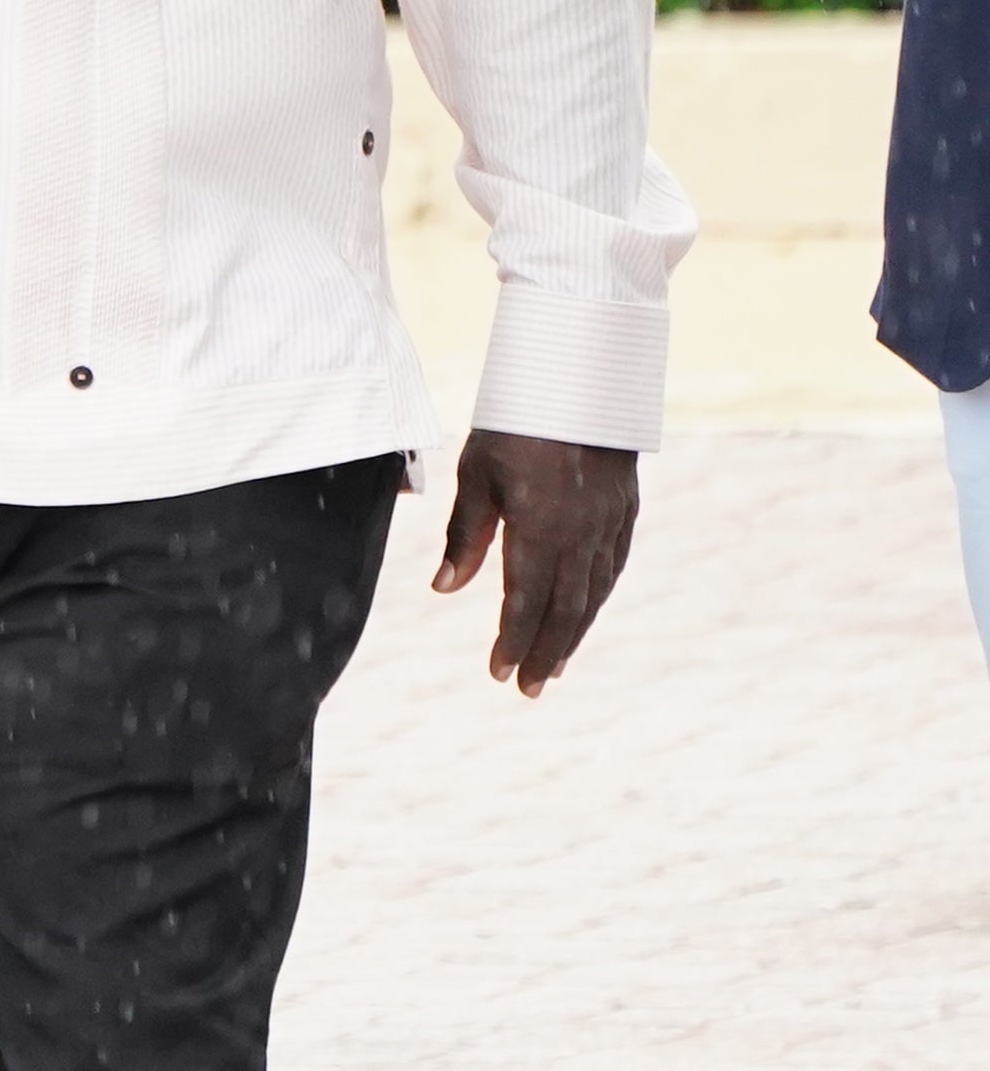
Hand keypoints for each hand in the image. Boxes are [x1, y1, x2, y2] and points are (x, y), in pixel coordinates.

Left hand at [429, 427, 637, 692]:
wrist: (583, 380)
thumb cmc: (517, 423)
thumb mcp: (478, 474)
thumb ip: (466, 536)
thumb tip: (445, 589)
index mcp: (541, 528)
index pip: (525, 601)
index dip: (513, 641)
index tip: (500, 674)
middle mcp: (581, 535)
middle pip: (565, 609)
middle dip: (546, 653)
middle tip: (530, 690)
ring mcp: (610, 525)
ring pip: (594, 594)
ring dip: (574, 634)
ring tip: (556, 667)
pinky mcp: (625, 512)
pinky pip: (613, 568)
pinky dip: (597, 599)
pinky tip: (586, 614)